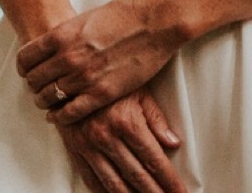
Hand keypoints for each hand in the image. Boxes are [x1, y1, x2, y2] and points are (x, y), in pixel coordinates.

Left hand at [18, 0, 182, 126]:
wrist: (155, 20)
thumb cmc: (126, 12)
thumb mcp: (87, 16)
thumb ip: (69, 33)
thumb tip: (59, 43)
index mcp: (61, 34)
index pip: (26, 58)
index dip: (24, 68)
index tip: (28, 72)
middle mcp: (67, 57)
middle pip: (34, 80)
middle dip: (34, 86)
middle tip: (39, 89)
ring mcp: (84, 77)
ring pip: (49, 97)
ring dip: (45, 102)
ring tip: (48, 103)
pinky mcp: (102, 93)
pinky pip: (71, 113)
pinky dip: (60, 117)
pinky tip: (57, 117)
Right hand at [55, 90, 185, 192]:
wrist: (71, 70)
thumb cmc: (109, 78)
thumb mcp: (139, 91)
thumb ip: (156, 119)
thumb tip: (173, 143)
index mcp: (127, 122)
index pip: (154, 160)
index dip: (169, 180)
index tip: (180, 192)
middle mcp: (107, 137)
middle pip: (137, 177)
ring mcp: (88, 145)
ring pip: (114, 183)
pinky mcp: (74, 149)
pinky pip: (91, 178)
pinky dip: (104, 192)